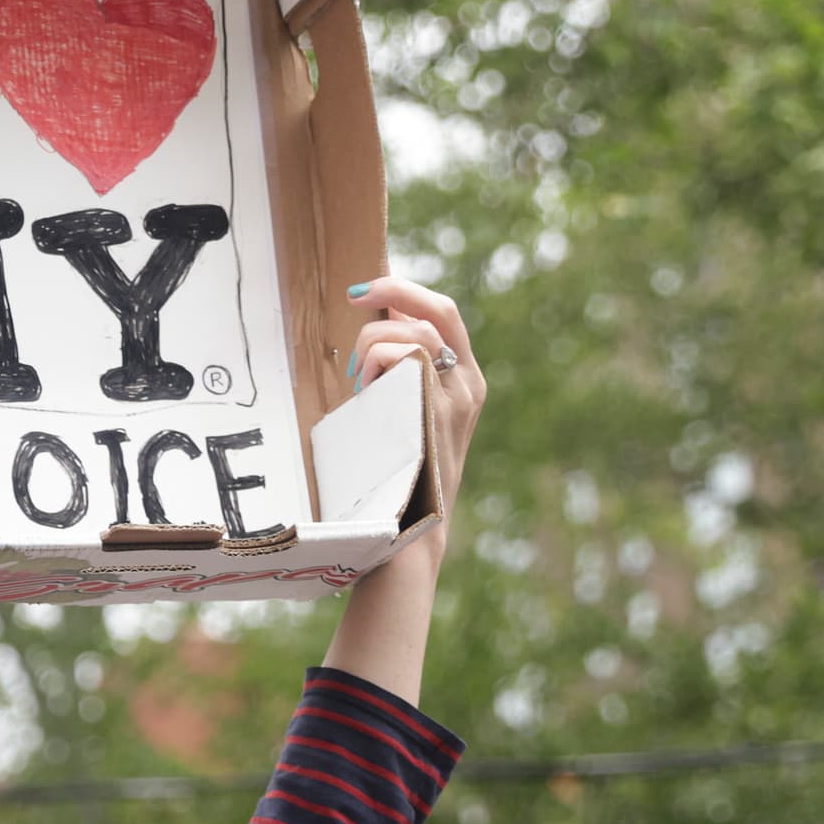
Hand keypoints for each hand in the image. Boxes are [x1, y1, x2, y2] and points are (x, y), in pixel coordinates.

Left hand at [321, 273, 483, 700]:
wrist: (402, 534)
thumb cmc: (387, 477)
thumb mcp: (393, 412)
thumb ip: (391, 371)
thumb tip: (371, 322)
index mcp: (462, 382)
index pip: (444, 314)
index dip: (405, 291)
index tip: (364, 291)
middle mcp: (469, 386)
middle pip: (441, 309)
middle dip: (396, 289)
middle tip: (354, 295)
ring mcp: (458, 400)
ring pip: (415, 333)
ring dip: (373, 342)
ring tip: (356, 379)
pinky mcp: (438, 414)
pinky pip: (407, 359)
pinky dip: (378, 360)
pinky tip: (363, 387)